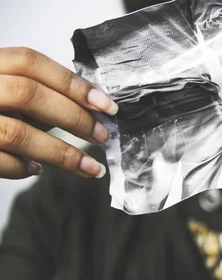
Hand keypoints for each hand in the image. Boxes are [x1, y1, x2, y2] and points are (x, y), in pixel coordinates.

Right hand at [0, 47, 117, 178]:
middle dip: (74, 117)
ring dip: (62, 154)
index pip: (31, 63)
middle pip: (28, 94)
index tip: (106, 105)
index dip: (72, 83)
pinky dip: (24, 168)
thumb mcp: (5, 92)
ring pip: (18, 133)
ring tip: (90, 168)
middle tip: (102, 136)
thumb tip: (88, 108)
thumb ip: (35, 96)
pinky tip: (37, 169)